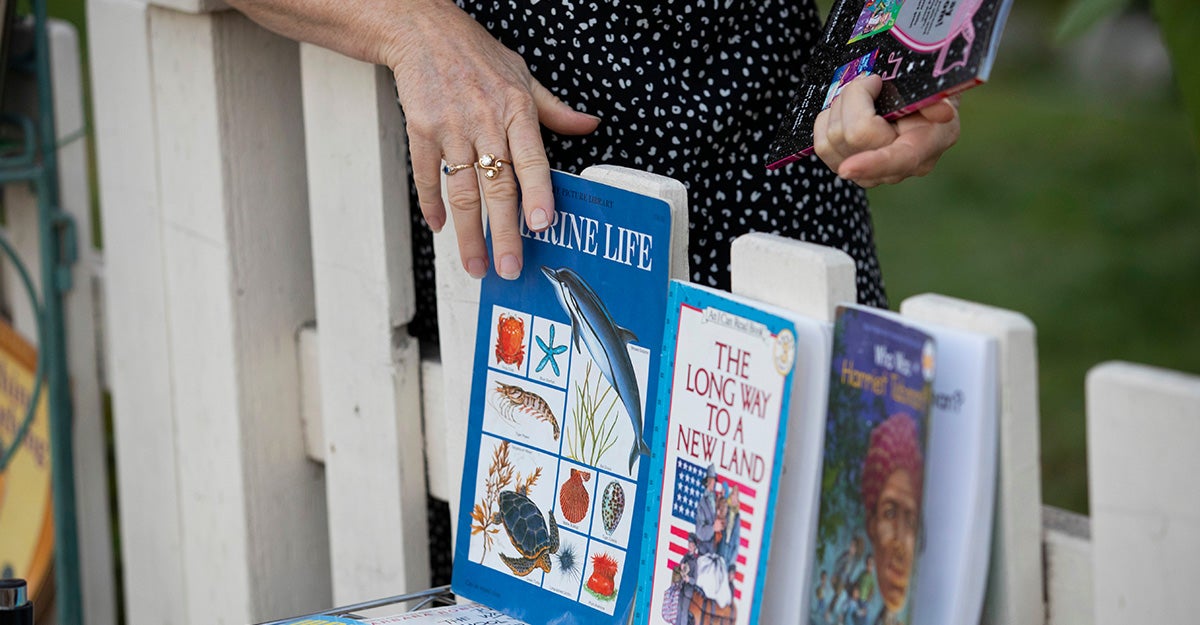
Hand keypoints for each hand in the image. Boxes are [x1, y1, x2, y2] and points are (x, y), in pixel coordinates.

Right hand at [385, 3, 599, 278]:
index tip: (543, 224)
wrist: (423, 30)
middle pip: (496, 187)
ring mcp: (450, 128)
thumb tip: (589, 125)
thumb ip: (554, 110)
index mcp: (515, 110)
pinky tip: (440, 226)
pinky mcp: (420, 130)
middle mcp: (484, 121)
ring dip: (468, 234)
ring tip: (476, 265)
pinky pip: (427, 175)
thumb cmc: (476, 55)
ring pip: (461, 191)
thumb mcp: (524, 76)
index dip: (538, 193)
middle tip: (509, 268)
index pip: (531, 159)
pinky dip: (432, 203)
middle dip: (504, 233)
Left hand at [813, 74, 958, 186]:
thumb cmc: (930, 96)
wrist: (921, 107)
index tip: (849, 168)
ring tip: (860, 94)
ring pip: (832, 140)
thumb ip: (938, 100)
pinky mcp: (846, 167)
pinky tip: (844, 111)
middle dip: (854, 98)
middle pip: (854, 137)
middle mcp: (895, 169)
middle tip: (870, 80)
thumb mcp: (941, 92)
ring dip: (839, 107)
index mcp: (923, 150)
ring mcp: (869, 173)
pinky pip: (821, 145)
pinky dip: (826, 121)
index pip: (896, 161)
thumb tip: (942, 113)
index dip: (872, 164)